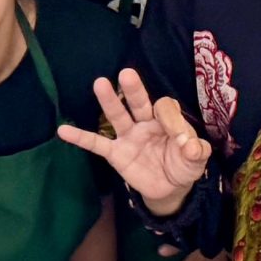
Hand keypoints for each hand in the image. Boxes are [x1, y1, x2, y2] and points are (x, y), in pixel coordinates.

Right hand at [55, 69, 212, 216]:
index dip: (172, 120)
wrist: (171, 187)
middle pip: (139, 102)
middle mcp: (146, 122)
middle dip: (134, 89)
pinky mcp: (116, 154)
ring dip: (110, 101)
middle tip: (127, 73)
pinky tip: (63, 130)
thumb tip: (190, 146)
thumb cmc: (184, 164)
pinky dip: (80, 137)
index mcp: (167, 120)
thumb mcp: (197, 159)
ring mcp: (129, 136)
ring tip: (100, 83)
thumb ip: (197, 151)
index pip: (166, 109)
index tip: (181, 139)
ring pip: (118, 116)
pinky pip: (96, 144)